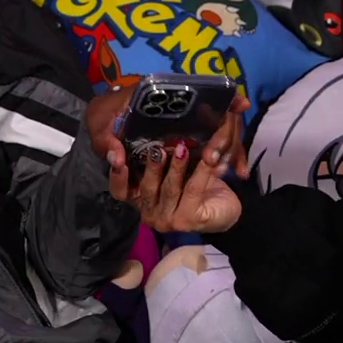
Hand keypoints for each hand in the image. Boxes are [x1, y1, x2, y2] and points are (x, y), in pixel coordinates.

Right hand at [93, 87, 251, 233]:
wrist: (224, 208)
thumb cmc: (195, 183)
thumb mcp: (174, 166)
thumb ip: (160, 153)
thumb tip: (151, 122)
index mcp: (140, 199)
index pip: (120, 191)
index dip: (118, 177)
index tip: (119, 159)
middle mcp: (150, 213)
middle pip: (146, 187)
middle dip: (152, 166)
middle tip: (157, 147)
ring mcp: (168, 220)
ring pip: (170, 188)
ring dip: (177, 166)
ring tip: (183, 148)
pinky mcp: (189, 220)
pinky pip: (193, 190)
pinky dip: (201, 172)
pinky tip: (208, 158)